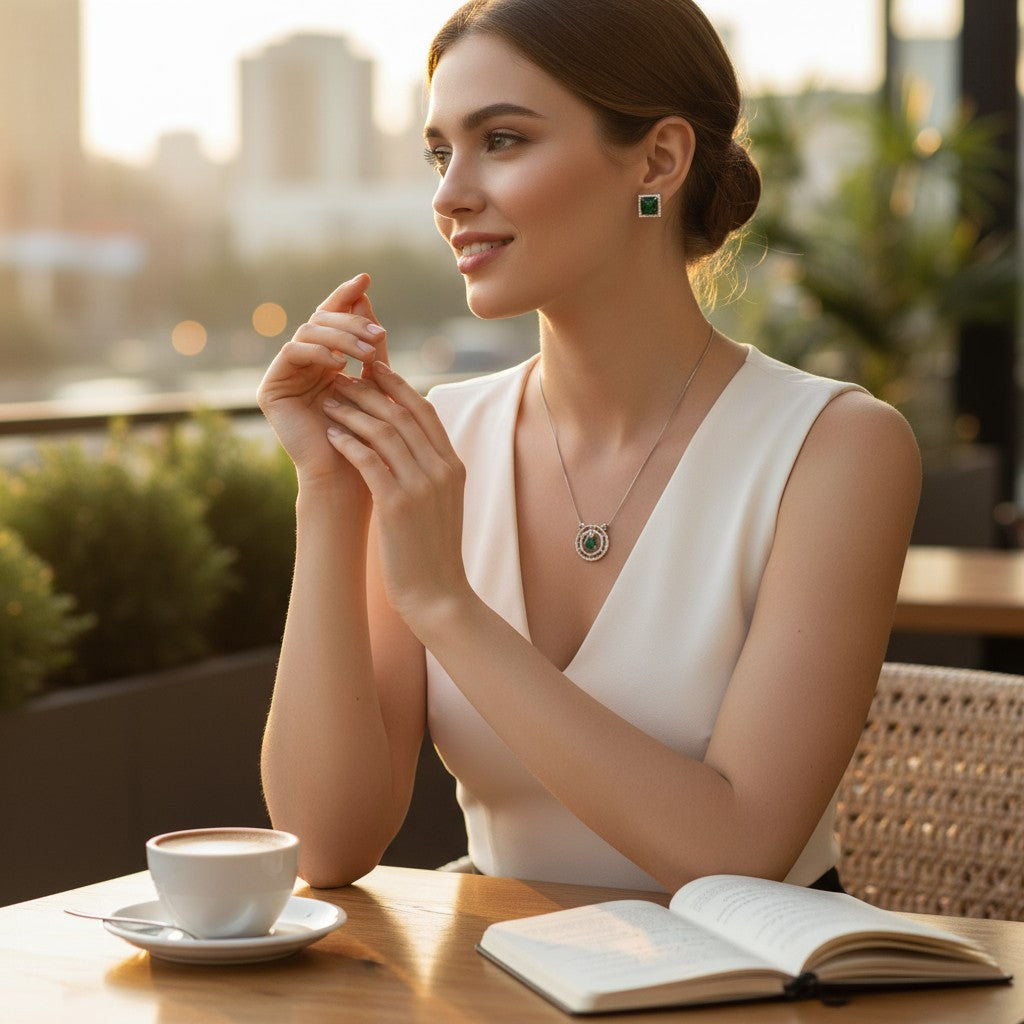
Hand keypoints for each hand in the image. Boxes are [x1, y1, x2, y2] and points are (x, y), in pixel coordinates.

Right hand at [258, 274, 388, 488]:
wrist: (351, 477)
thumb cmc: (368, 435)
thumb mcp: (375, 382)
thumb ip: (371, 344)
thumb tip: (367, 295)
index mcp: (325, 360)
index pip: (333, 318)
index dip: (346, 296)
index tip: (367, 278)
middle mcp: (302, 364)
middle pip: (320, 321)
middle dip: (350, 320)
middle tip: (378, 332)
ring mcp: (285, 376)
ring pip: (307, 332)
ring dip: (340, 336)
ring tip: (368, 351)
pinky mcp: (271, 390)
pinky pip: (291, 353)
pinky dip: (317, 352)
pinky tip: (342, 364)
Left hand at [321, 362, 469, 627]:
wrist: (437, 594)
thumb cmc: (432, 551)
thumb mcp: (440, 503)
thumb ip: (430, 470)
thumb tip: (407, 441)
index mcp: (453, 466)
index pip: (425, 412)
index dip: (399, 386)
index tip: (375, 370)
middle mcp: (441, 470)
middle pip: (402, 414)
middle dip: (370, 391)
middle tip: (343, 378)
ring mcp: (421, 486)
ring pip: (384, 431)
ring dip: (353, 411)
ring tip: (329, 400)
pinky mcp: (398, 505)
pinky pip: (369, 460)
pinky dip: (348, 442)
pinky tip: (330, 434)